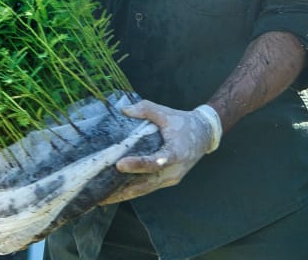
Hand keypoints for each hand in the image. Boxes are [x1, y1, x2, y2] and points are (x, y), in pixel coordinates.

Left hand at [101, 99, 221, 203]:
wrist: (204, 134)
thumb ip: (146, 109)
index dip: (137, 165)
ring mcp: (171, 178)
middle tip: (104, 193)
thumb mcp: (166, 113)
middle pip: (147, 184)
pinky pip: (149, 187)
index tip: (120, 165)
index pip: (155, 163)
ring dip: (126, 194)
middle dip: (125, 190)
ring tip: (105, 198)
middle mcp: (174, 170)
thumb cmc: (184, 123)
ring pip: (146, 189)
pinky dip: (133, 190)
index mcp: (176, 153)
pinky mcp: (168, 180)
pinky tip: (117, 192)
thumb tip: (124, 110)